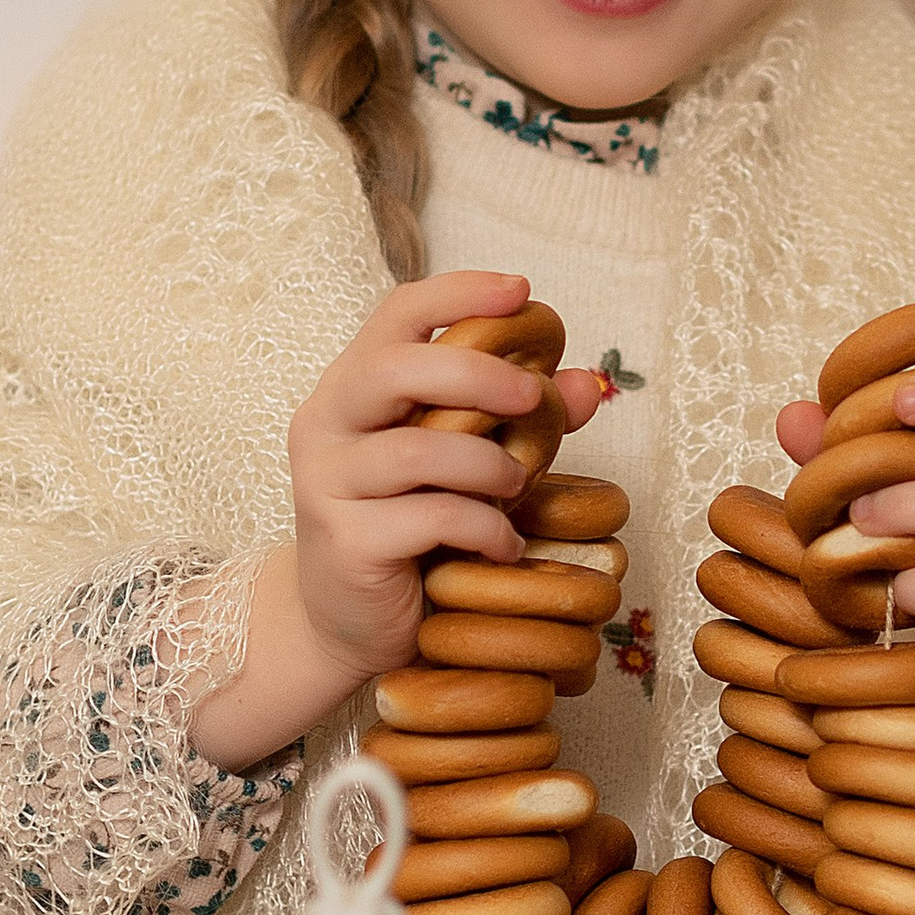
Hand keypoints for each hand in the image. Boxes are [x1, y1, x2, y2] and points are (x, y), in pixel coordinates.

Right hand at [193, 274, 602, 769]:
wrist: (345, 623)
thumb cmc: (407, 529)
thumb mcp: (462, 464)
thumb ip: (517, 420)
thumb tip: (589, 384)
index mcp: (351, 388)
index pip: (395, 313)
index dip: (459, 291)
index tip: (523, 292)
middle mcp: (325, 424)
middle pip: (394, 369)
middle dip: (477, 375)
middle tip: (530, 398)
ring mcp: (326, 483)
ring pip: (418, 451)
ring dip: (489, 466)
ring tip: (516, 489)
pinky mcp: (345, 541)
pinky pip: (430, 518)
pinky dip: (485, 528)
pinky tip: (502, 545)